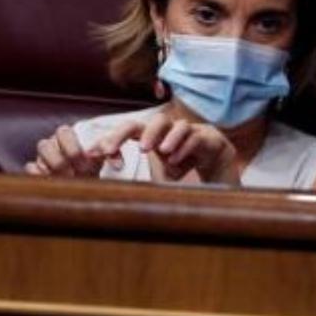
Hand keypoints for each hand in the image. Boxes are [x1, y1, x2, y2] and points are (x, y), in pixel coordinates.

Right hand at [24, 125, 102, 177]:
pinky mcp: (36, 173)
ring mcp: (42, 159)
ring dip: (52, 173)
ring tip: (68, 181)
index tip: (85, 161)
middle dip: (61, 163)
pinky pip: (30, 172)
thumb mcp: (108, 156)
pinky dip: (40, 178)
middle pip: (44, 146)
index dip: (72, 147)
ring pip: (36, 161)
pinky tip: (55, 184)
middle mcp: (52, 145)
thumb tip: (109, 154)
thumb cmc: (95, 164)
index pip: (62, 132)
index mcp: (68, 136)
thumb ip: (112, 151)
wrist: (87, 180)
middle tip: (76, 175)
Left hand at [93, 113, 240, 185]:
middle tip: (126, 148)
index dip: (113, 138)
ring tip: (158, 151)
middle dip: (139, 132)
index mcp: (156, 134)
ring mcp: (193, 130)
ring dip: (166, 137)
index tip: (95, 154)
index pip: (132, 129)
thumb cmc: (184, 169)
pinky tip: (176, 160)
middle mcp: (173, 128)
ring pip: (178, 125)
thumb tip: (112, 194)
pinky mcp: (212, 138)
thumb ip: (142, 179)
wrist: (220, 171)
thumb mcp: (159, 176)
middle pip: (154, 121)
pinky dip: (185, 147)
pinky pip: (197, 137)